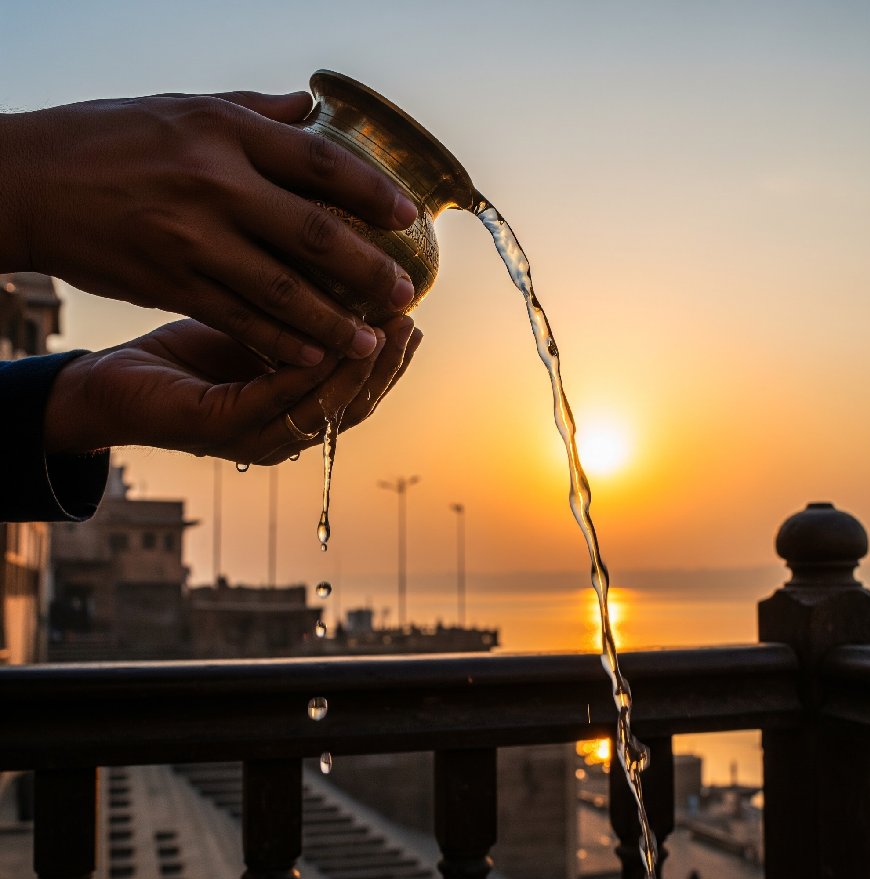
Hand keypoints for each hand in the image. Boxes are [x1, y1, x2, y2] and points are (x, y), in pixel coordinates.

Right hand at [1, 90, 417, 365]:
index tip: (408, 217)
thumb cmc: (110, 138)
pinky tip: (311, 356)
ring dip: (333, 319)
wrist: (28, 180)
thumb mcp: (183, 106)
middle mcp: (216, 184)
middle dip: (368, 268)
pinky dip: (279, 340)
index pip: (319, 163)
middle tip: (405, 292)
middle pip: (314, 234)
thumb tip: (311, 106)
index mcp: (225, 132)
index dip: (371, 192)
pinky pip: (239, 317)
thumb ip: (254, 112)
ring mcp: (193, 238)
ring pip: (281, 289)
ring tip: (369, 341)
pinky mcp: (171, 281)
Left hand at [43, 316, 421, 463]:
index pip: (358, 393)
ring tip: (383, 329)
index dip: (390, 361)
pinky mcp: (218, 427)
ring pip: (323, 409)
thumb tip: (341, 274)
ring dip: (358, 371)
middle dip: (386, 366)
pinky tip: (324, 341)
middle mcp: (281, 434)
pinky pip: (273, 399)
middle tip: (409, 318)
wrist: (108, 384)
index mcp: (293, 411)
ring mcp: (251, 437)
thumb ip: (296, 323)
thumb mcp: (252, 331)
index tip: (413, 317)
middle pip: (353, 407)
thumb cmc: (181, 355)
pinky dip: (303, 374)